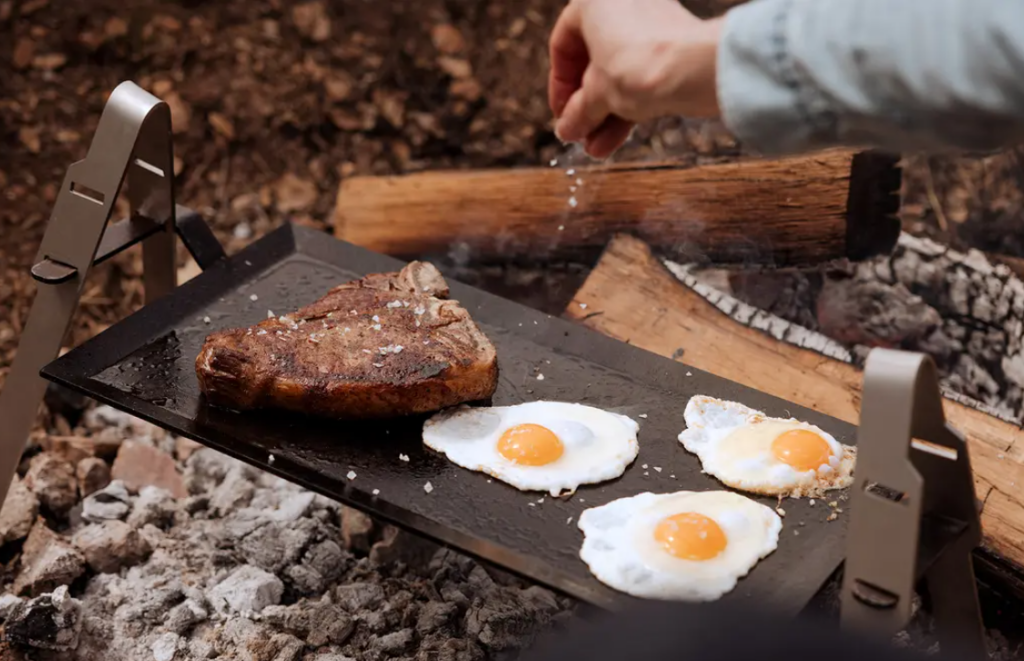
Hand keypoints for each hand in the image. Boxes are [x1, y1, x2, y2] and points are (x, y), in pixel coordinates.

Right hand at [548, 0, 723, 158]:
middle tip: (580, 134)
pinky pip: (643, 75)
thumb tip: (567, 128)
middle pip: (594, 63)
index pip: (563, 45)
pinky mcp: (673, 44)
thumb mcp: (597, 95)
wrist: (696, 67)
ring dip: (605, 114)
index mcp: (593, 2)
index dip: (559, 86)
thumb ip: (578, 112)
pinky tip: (615, 140)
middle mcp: (622, 3)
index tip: (562, 114)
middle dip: (587, 107)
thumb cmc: (639, 65)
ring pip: (619, 73)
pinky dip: (628, 105)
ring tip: (596, 147)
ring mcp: (651, 22)